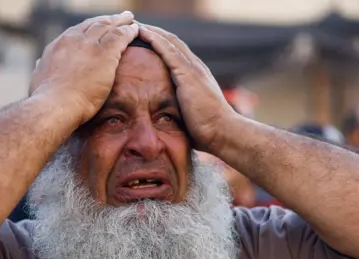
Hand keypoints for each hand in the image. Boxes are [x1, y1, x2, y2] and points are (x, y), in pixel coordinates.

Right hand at [30, 12, 138, 125]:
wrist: (56, 105)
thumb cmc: (47, 99)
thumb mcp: (38, 78)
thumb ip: (42, 68)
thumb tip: (38, 63)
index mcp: (59, 45)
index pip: (78, 31)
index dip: (90, 27)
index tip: (98, 27)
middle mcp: (74, 40)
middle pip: (95, 24)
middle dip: (108, 20)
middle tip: (119, 17)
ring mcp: (90, 45)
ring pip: (109, 26)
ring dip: (121, 21)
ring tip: (130, 19)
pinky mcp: (105, 54)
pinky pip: (120, 36)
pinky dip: (129, 31)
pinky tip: (135, 30)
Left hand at [138, 24, 235, 151]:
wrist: (222, 133)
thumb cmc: (208, 132)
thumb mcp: (192, 116)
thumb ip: (182, 110)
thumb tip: (168, 119)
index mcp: (198, 77)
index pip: (178, 54)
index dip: (163, 45)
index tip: (148, 40)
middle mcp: (196, 68)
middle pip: (173, 43)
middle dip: (156, 34)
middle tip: (138, 27)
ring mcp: (193, 69)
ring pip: (169, 42)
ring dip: (152, 32)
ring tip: (136, 25)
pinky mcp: (187, 74)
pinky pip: (168, 51)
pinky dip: (154, 39)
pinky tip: (142, 33)